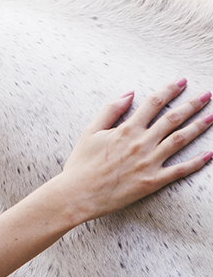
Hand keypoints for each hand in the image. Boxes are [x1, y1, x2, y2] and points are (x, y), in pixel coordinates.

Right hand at [59, 78, 212, 224]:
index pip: (154, 103)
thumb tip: (129, 94)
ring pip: (180, 140)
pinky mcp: (152, 182)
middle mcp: (141, 143)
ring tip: (212, 116)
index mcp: (126, 130)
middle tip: (207, 95)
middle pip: (173, 118)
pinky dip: (196, 162)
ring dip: (198, 126)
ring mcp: (148, 163)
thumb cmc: (80, 165)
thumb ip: (110, 111)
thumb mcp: (90, 132)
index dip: (169, 90)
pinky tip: (209, 154)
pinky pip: (179, 171)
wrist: (76, 195)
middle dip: (192, 104)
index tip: (182, 82)